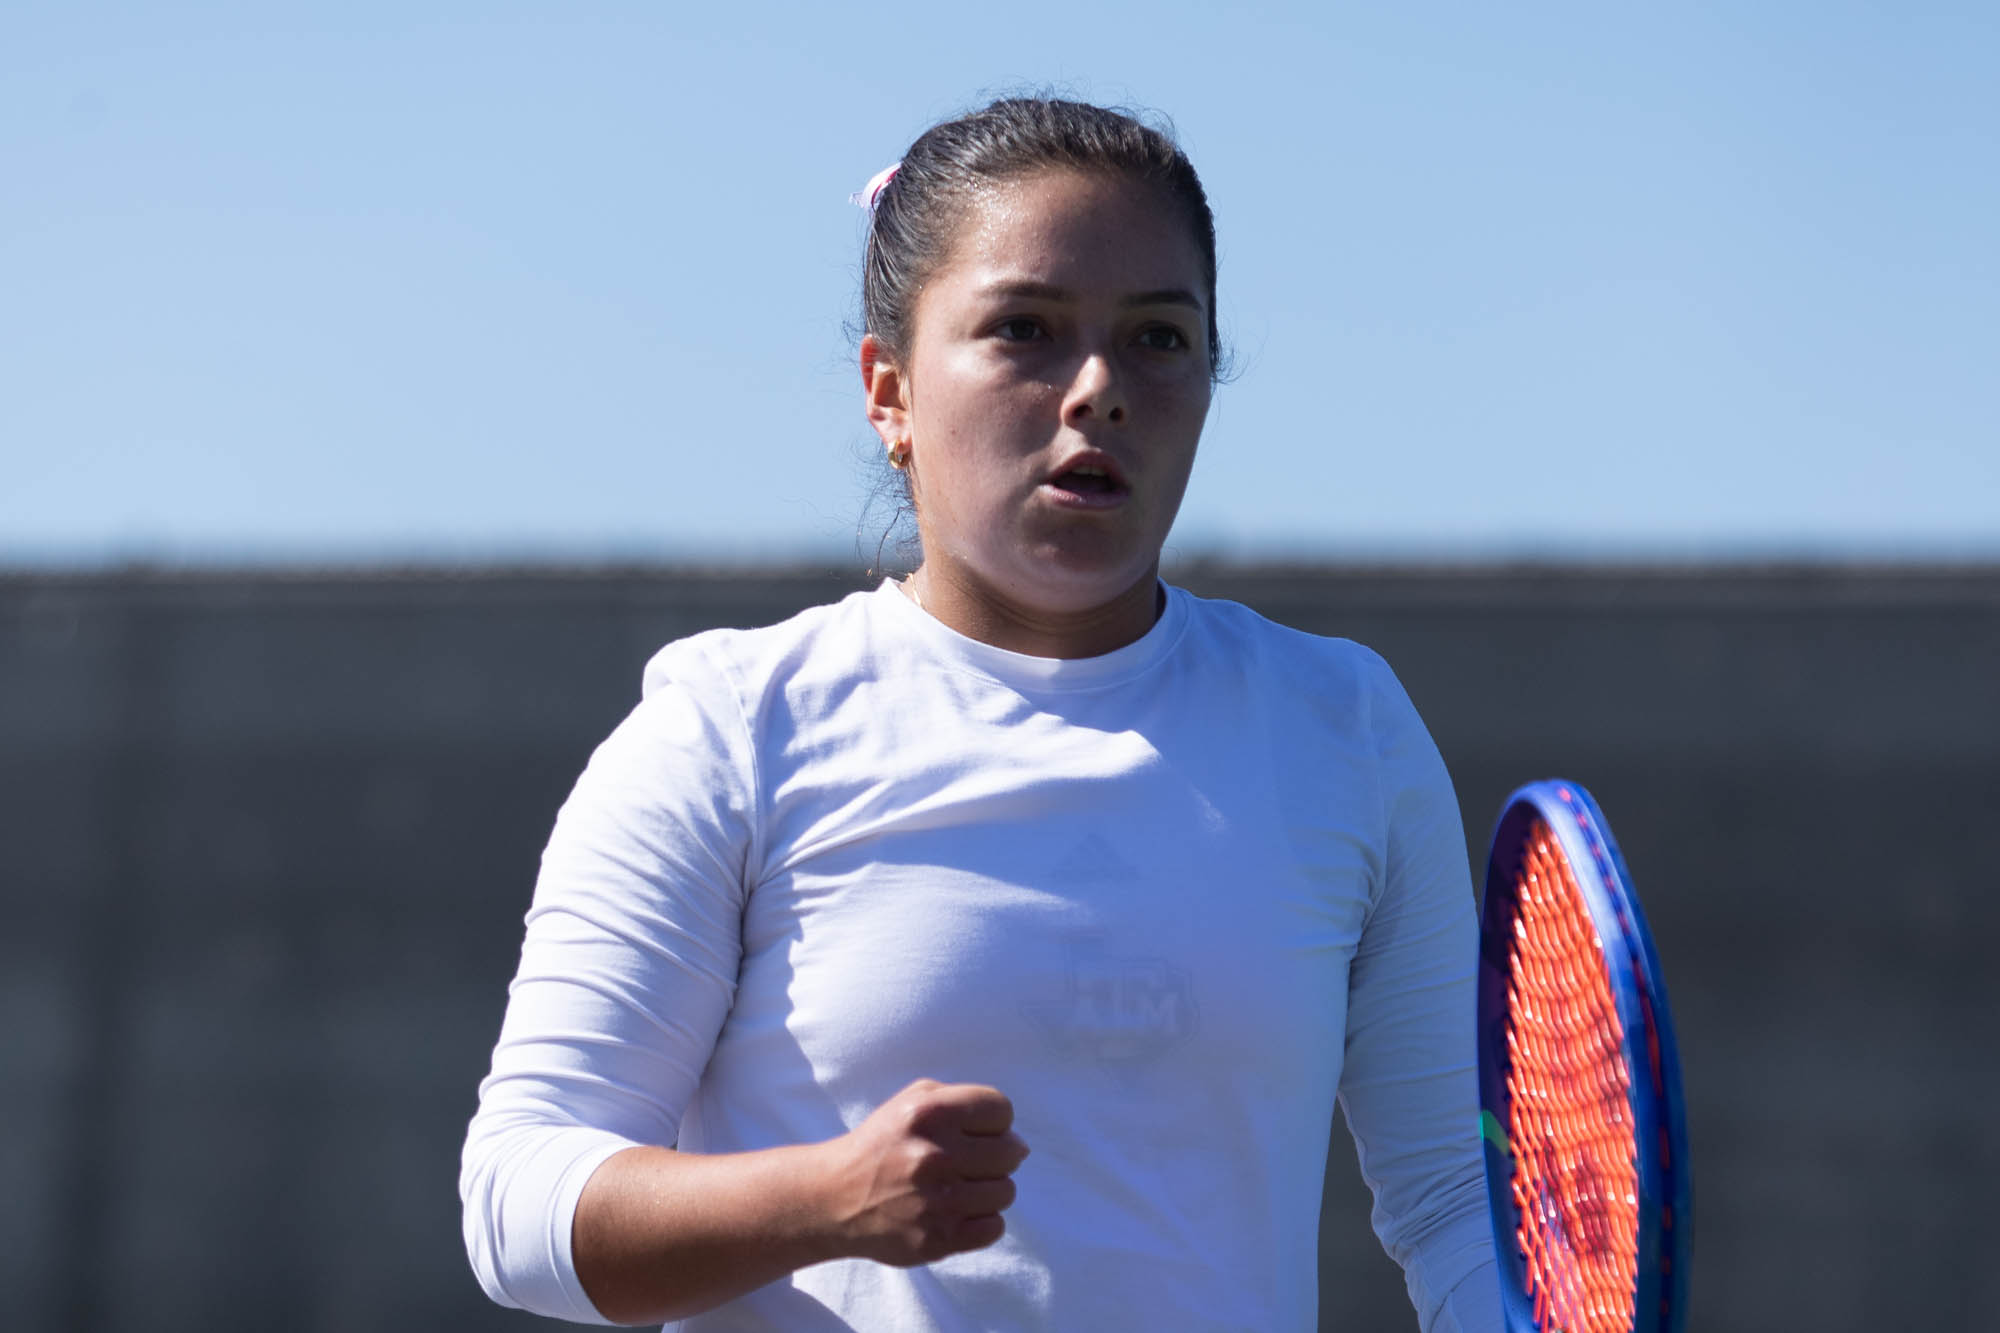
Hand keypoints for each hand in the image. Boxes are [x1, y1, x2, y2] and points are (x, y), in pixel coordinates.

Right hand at [818, 1078, 1030, 1266]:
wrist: (836, 1198)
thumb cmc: (883, 1144)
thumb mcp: (912, 1100)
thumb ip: (963, 1101)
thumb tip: (1016, 1139)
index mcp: (929, 1113)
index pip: (1001, 1109)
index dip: (994, 1121)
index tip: (975, 1132)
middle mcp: (934, 1155)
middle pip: (1010, 1152)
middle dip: (996, 1156)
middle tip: (969, 1163)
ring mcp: (937, 1201)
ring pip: (1005, 1192)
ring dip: (988, 1190)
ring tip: (960, 1189)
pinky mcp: (938, 1239)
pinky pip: (994, 1228)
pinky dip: (982, 1221)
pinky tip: (957, 1213)